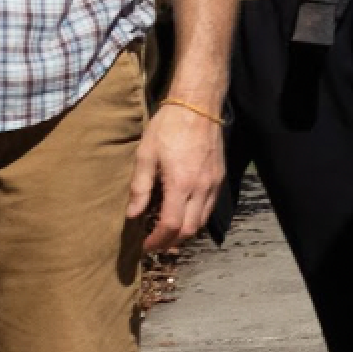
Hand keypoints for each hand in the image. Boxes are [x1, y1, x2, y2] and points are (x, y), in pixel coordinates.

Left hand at [127, 103, 224, 255]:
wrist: (198, 105)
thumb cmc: (168, 127)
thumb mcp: (145, 155)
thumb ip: (140, 188)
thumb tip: (132, 215)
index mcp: (181, 184)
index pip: (171, 225)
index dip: (156, 241)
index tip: (144, 245)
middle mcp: (202, 188)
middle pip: (190, 230)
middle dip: (171, 242)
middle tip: (154, 243)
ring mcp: (214, 184)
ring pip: (202, 222)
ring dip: (184, 232)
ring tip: (166, 232)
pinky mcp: (220, 178)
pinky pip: (209, 207)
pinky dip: (196, 218)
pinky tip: (182, 212)